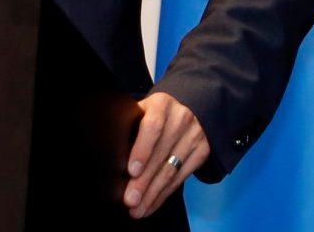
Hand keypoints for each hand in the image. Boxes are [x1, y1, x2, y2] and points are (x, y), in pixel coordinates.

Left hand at [124, 92, 207, 218]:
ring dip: (153, 193)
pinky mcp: (202, 152)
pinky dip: (164, 194)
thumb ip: (129, 125)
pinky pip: (181, 178)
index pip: (152, 128)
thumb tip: (112, 152)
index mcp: (161, 104)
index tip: (131, 171)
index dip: (142, 150)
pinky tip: (152, 204)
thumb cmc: (152, 114)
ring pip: (171, 171)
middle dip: (144, 181)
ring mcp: (194, 136)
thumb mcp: (141, 110)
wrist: (186, 109)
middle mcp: (181, 119)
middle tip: (130, 200)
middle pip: (161, 155)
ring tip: (138, 209)